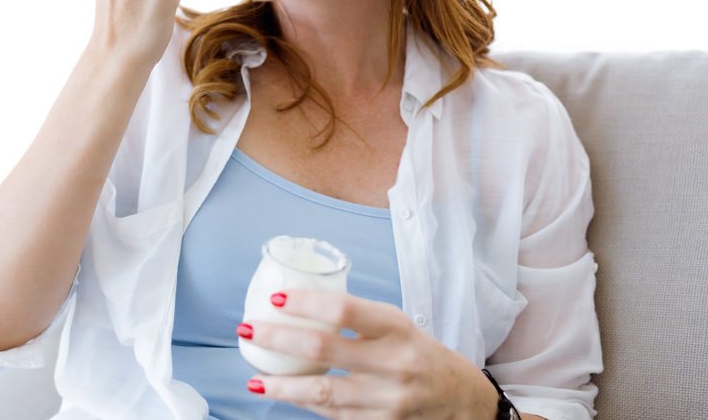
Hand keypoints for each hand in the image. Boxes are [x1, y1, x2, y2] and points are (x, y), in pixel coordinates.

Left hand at [239, 290, 498, 418]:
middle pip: (322, 349)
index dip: (305, 303)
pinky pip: (332, 415)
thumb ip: (356, 318)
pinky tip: (283, 395)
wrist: (460, 400)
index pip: (343, 310)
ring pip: (322, 393)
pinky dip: (304, 404)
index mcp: (396, 327)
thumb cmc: (419, 352)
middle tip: (248, 329)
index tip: (277, 299)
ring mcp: (387, 400)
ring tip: (255, 379)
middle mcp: (393, 363)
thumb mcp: (396, 324)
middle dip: (277, 339)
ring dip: (282, 386)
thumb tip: (297, 305)